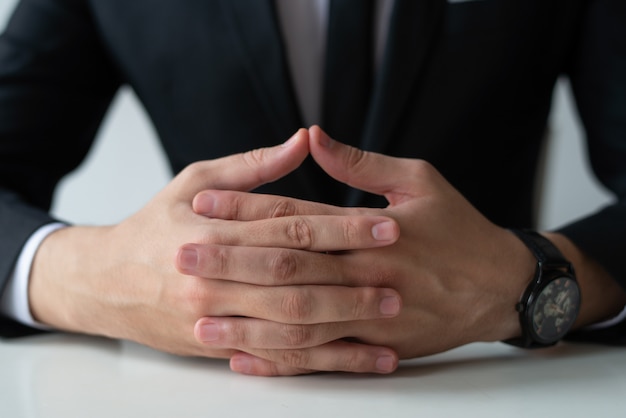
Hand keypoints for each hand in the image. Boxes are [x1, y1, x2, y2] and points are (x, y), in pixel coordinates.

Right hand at [28, 129, 396, 363]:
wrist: (104, 282)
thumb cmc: (153, 226)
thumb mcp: (193, 182)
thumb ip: (251, 167)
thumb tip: (304, 139)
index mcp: (214, 231)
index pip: (291, 227)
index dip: (342, 228)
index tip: (385, 226)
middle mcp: (215, 277)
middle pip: (295, 279)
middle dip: (351, 280)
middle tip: (399, 280)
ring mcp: (215, 317)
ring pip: (289, 325)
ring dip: (342, 324)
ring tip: (386, 320)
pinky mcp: (217, 346)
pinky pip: (275, 358)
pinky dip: (318, 361)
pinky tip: (354, 358)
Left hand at [190, 126, 537, 374]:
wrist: (499, 287)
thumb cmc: (459, 228)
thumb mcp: (420, 181)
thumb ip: (362, 163)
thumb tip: (312, 137)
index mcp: (373, 229)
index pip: (297, 216)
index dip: (247, 208)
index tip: (204, 204)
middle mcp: (367, 273)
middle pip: (287, 268)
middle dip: (231, 262)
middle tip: (181, 257)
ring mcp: (371, 315)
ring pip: (298, 322)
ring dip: (245, 321)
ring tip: (199, 317)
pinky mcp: (377, 346)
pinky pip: (322, 357)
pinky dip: (281, 360)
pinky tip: (244, 358)